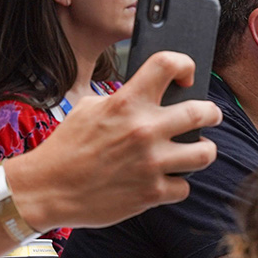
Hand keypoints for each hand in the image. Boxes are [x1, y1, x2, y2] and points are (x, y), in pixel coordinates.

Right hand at [10, 51, 221, 231]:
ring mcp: (151, 164)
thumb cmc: (63, 150)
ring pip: (206, 153)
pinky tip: (161, 181)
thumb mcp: (86, 110)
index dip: (185, 65)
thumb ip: (118, 100)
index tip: (186, 76)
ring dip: (202, 151)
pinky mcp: (151, 194)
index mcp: (125, 104)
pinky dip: (174, 185)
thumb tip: (143, 95)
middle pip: (204, 111)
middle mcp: (143, 130)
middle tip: (207, 117)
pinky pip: (184, 187)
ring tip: (193, 152)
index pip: (168, 64)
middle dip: (211, 113)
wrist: (46, 190)